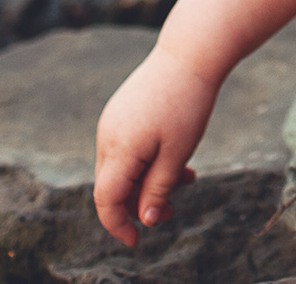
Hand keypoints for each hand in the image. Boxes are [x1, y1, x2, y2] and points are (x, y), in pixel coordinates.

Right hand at [93, 45, 221, 245]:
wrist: (190, 53)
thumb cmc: (187, 104)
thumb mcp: (177, 154)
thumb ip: (158, 189)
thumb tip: (146, 219)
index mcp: (118, 149)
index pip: (105, 200)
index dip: (118, 225)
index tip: (137, 240)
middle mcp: (107, 136)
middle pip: (114, 186)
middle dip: (141, 203)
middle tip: (175, 208)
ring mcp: (113, 121)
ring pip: (124, 167)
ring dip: (149, 180)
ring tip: (187, 178)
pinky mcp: (122, 112)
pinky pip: (129, 147)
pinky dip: (148, 160)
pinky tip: (177, 158)